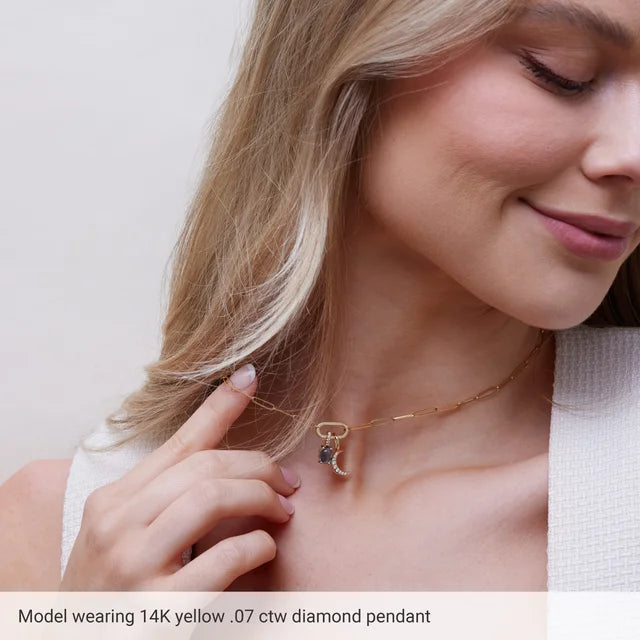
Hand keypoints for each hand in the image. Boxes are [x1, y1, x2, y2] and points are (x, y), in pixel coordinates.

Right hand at [60, 364, 299, 589]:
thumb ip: (162, 498)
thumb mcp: (122, 534)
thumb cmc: (108, 591)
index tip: (249, 378)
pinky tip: (264, 548)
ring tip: (282, 510)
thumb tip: (224, 466)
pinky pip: (221, 558)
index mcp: (113, 499)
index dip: (219, 407)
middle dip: (258, 466)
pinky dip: (255, 545)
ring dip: (260, 497)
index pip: (178, 442)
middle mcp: (117, 523)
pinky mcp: (158, 607)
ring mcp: (134, 564)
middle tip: (286, 482)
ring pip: (211, 497)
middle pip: (204, 467)